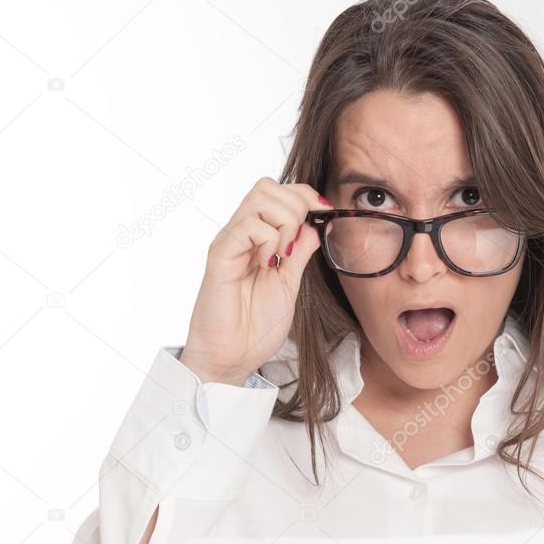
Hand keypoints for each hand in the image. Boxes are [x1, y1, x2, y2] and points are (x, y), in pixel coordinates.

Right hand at [179, 177, 328, 384]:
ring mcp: (230, 242)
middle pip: (269, 185)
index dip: (306, 195)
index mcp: (257, 238)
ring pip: (260, 197)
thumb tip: (316, 224)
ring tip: (280, 257)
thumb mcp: (290, 283)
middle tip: (294, 248)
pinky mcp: (220, 255)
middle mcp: (241, 234)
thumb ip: (301, 252)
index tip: (324, 215)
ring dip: (283, 223)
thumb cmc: (256, 327)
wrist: (232, 357)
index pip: (280, 192)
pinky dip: (267, 240)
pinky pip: (248, 225)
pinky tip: (265, 265)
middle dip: (296, 207)